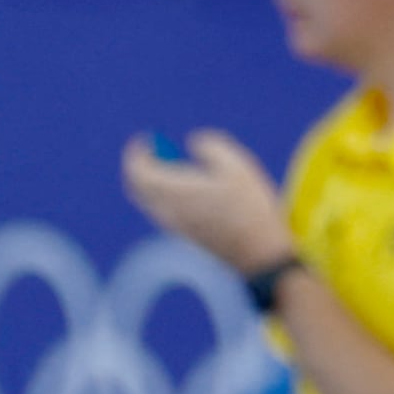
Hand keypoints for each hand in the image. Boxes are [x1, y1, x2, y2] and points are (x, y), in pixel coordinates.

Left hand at [122, 126, 292, 277]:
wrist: (257, 254)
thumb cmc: (249, 207)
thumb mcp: (237, 165)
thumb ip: (211, 147)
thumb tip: (193, 142)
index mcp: (176, 192)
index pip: (138, 173)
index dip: (136, 153)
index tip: (144, 139)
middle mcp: (168, 212)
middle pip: (138, 188)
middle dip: (141, 166)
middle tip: (154, 149)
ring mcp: (174, 227)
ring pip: (149, 201)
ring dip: (153, 180)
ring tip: (172, 163)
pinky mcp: (184, 236)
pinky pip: (162, 211)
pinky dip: (163, 193)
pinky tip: (186, 184)